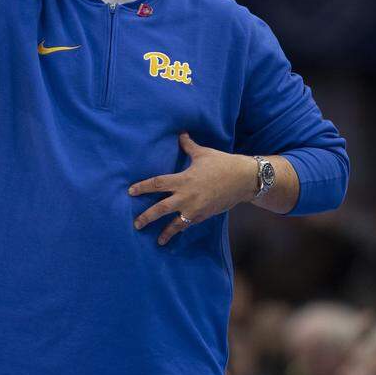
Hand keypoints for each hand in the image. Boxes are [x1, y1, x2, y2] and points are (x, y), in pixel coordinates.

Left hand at [129, 133, 255, 245]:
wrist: (245, 179)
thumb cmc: (223, 163)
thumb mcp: (203, 153)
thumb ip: (188, 146)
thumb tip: (181, 134)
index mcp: (183, 179)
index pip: (157, 183)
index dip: (142, 188)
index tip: (130, 192)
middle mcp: (186, 196)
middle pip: (161, 208)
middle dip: (147, 217)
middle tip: (136, 224)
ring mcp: (195, 208)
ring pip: (175, 223)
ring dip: (165, 232)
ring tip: (157, 241)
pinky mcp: (204, 215)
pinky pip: (189, 225)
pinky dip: (181, 230)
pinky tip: (175, 236)